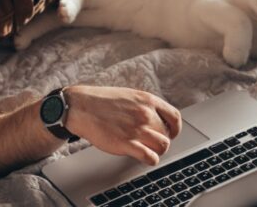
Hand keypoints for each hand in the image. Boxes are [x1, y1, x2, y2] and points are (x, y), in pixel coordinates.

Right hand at [63, 86, 181, 165]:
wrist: (80, 107)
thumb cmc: (102, 102)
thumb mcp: (129, 96)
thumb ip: (145, 106)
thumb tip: (158, 118)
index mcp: (148, 100)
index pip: (174, 117)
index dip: (175, 129)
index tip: (171, 134)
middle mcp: (145, 114)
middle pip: (167, 134)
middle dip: (161, 141)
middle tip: (151, 144)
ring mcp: (137, 129)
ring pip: (162, 146)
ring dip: (157, 151)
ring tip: (148, 151)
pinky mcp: (126, 144)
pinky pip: (150, 157)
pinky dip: (151, 160)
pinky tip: (145, 158)